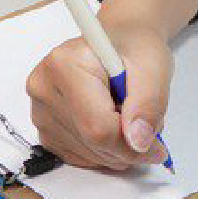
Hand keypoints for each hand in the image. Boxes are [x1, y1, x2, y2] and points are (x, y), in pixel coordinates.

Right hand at [26, 20, 172, 169]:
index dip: (131, 145)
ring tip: (127, 114)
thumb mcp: (154, 66)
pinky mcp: (45, 129)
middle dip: (128, 146)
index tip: (157, 146)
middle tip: (148, 125)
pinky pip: (80, 157)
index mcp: (65, 64)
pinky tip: (112, 124)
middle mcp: (44, 88)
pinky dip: (104, 152)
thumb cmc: (134, 47)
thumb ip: (149, 103)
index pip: (97, 127)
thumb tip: (138, 141)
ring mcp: (41, 111)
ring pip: (87, 155)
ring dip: (118, 149)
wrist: (120, 41)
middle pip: (92, 143)